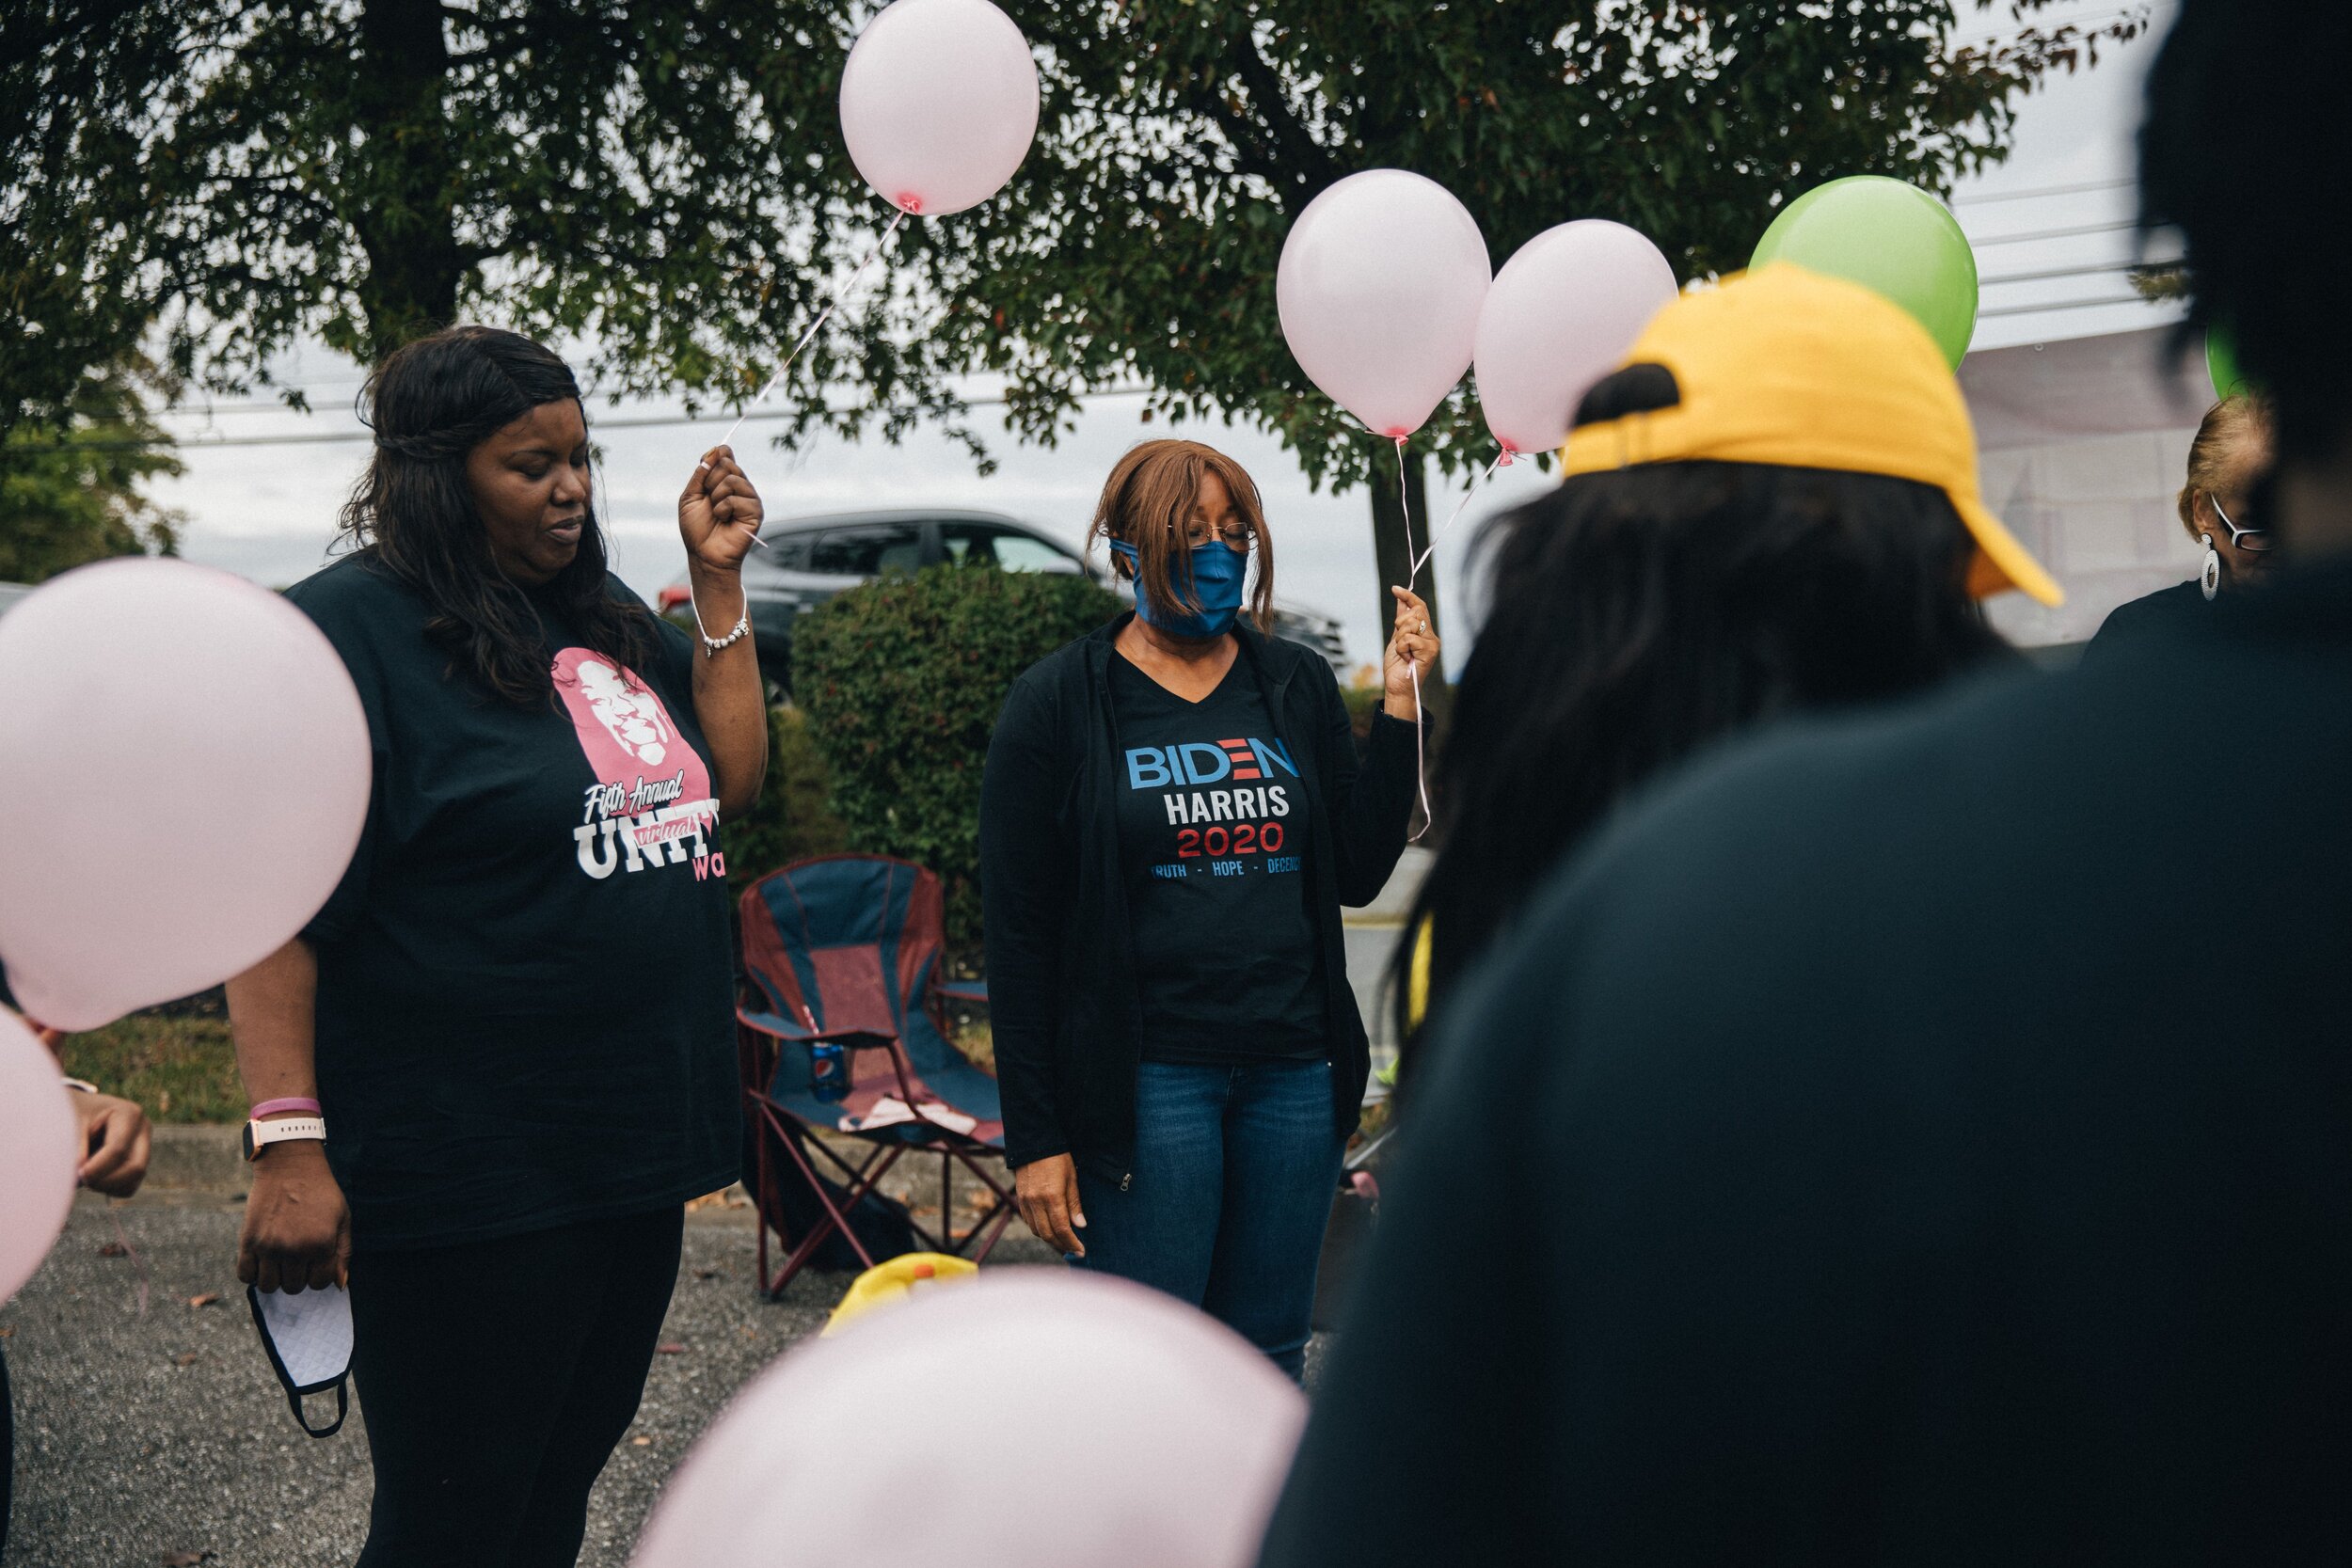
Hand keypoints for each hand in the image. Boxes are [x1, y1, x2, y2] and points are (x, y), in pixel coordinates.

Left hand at [75, 1092, 151, 1196]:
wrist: (75, 1108)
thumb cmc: (72, 1111)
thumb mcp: (71, 1121)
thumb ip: (74, 1147)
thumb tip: (78, 1179)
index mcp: (129, 1114)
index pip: (118, 1150)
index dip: (96, 1168)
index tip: (76, 1174)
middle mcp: (142, 1131)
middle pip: (135, 1168)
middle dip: (106, 1181)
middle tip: (80, 1180)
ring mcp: (142, 1148)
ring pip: (132, 1182)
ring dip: (105, 1187)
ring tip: (82, 1176)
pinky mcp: (136, 1162)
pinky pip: (127, 1188)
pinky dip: (108, 1189)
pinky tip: (91, 1177)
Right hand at [237, 1141, 349, 1293]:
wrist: (290, 1166)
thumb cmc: (321, 1192)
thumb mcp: (343, 1218)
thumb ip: (343, 1253)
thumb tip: (339, 1285)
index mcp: (322, 1244)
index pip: (320, 1283)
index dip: (319, 1275)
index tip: (315, 1262)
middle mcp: (295, 1249)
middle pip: (294, 1287)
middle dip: (298, 1277)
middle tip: (297, 1259)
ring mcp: (269, 1246)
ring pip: (269, 1286)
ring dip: (275, 1278)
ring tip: (279, 1261)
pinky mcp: (248, 1240)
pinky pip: (244, 1275)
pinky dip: (252, 1274)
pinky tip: (262, 1260)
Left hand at [679, 445, 763, 574]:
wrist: (704, 554)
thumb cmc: (696, 529)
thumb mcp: (690, 496)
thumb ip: (701, 473)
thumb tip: (716, 450)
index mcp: (724, 480)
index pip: (725, 453)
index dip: (714, 457)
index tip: (704, 472)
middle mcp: (739, 486)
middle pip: (727, 463)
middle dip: (710, 482)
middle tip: (708, 500)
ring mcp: (749, 498)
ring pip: (731, 479)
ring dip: (716, 497)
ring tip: (717, 513)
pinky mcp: (756, 511)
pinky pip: (736, 498)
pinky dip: (723, 509)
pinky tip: (725, 520)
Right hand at [1015, 1153, 1085, 1257]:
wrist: (1034, 1142)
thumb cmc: (1058, 1158)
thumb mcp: (1071, 1178)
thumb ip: (1074, 1204)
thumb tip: (1080, 1226)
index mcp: (1052, 1197)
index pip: (1062, 1229)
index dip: (1072, 1243)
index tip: (1081, 1251)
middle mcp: (1036, 1202)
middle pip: (1047, 1234)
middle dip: (1062, 1245)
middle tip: (1074, 1249)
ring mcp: (1026, 1201)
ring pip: (1036, 1230)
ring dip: (1050, 1239)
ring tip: (1063, 1240)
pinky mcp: (1020, 1198)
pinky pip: (1028, 1221)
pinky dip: (1039, 1228)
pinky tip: (1049, 1227)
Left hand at [1383, 586, 1441, 719]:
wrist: (1397, 687)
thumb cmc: (1397, 666)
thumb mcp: (1396, 638)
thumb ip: (1401, 619)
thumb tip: (1400, 598)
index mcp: (1425, 632)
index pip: (1420, 607)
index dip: (1408, 595)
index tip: (1395, 588)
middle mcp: (1432, 636)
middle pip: (1415, 611)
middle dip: (1400, 623)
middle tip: (1399, 640)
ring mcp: (1432, 644)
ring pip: (1410, 624)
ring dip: (1399, 639)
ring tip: (1403, 653)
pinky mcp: (1430, 652)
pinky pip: (1409, 639)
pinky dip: (1401, 648)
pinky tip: (1405, 659)